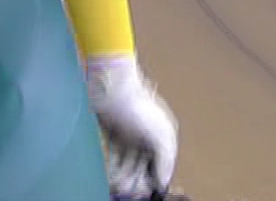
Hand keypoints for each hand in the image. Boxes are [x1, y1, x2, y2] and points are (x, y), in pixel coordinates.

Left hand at [88, 56, 178, 196]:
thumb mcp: (160, 134)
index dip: (154, 181)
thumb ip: (166, 159)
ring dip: (124, 177)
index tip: (147, 193)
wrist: (110, 85)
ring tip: (118, 187)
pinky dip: (113, 168)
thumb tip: (163, 181)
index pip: (160, 166)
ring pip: (128, 164)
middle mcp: (147, 137)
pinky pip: (114, 156)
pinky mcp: (113, 134)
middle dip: (137, 181)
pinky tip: (110, 177)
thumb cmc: (138, 106)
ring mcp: (129, 136)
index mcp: (163, 137)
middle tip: (130, 193)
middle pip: (143, 167)